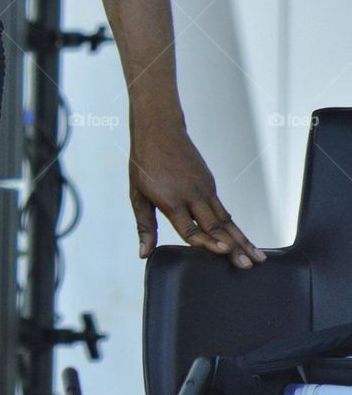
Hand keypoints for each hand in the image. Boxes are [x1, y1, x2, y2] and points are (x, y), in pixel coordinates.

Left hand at [128, 117, 266, 270]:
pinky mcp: (210, 184)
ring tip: (257, 258)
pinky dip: (236, 227)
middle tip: (247, 266)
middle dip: (233, 248)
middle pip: (215, 226)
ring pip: (226, 220)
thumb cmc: (144, 162)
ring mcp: (204, 189)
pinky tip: (245, 241)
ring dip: (242, 240)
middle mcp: (192, 195)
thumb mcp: (137, 194)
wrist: (159, 129)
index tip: (223, 251)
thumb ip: (144, 226)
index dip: (207, 242)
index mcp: (171, 200)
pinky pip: (224, 210)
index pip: (191, 228)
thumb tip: (143, 254)